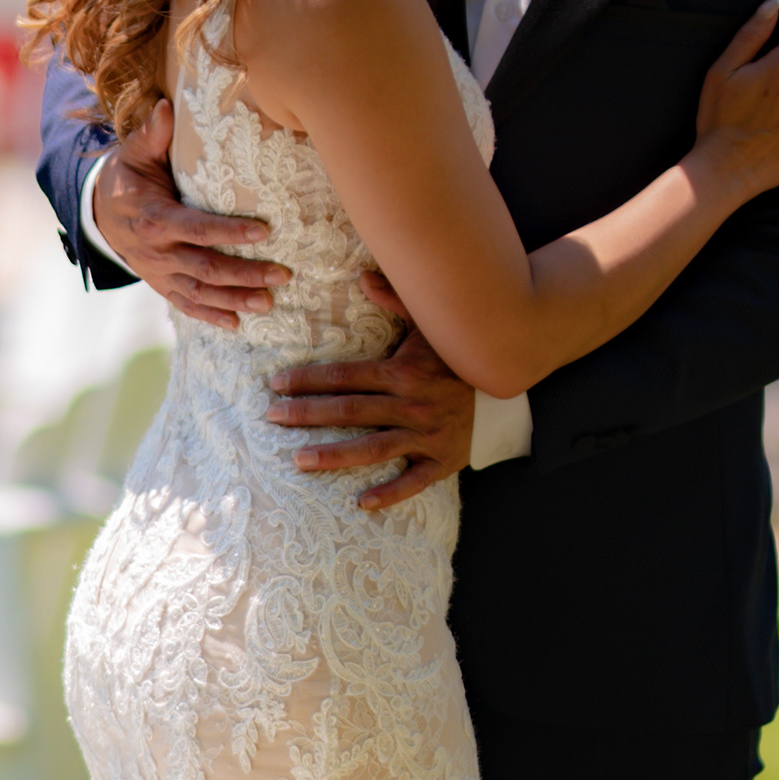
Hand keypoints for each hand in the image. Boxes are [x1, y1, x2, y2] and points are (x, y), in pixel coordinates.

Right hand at [92, 102, 280, 332]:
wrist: (97, 213)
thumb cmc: (128, 177)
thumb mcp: (135, 154)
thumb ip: (153, 134)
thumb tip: (167, 106)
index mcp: (153, 218)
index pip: (197, 228)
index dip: (230, 232)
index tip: (265, 231)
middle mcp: (157, 251)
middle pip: (205, 267)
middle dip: (245, 273)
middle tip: (282, 274)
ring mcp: (159, 272)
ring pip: (200, 292)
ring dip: (235, 300)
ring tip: (269, 303)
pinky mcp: (162, 284)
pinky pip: (187, 305)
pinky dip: (211, 316)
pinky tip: (237, 323)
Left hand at [268, 273, 477, 508]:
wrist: (507, 385)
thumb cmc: (457, 355)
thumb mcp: (430, 323)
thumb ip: (396, 300)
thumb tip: (363, 276)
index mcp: (403, 372)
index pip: (345, 377)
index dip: (309, 380)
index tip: (277, 385)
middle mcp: (411, 405)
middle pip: (350, 411)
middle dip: (307, 414)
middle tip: (272, 418)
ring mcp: (427, 436)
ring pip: (373, 448)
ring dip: (334, 456)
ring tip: (298, 460)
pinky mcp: (442, 461)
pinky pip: (413, 481)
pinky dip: (389, 493)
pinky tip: (360, 503)